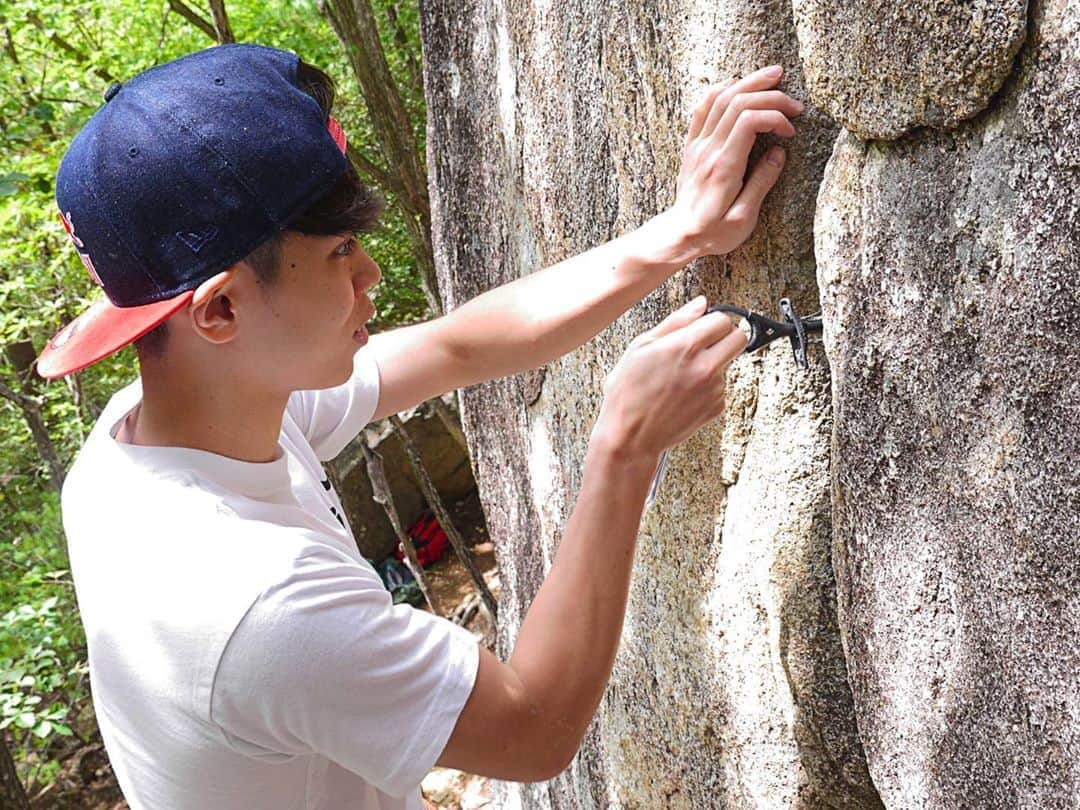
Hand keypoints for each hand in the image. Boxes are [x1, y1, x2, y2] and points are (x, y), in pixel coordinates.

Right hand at [593, 296, 746, 462]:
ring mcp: (714, 389)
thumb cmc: (629, 393)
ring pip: (728, 363)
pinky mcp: (717, 407)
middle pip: (739, 338)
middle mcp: (705, 367)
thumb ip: (676, 321)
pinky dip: (708, 386)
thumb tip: (700, 304)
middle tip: (706, 344)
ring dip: (713, 363)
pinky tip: (684, 392)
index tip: (705, 326)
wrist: (631, 436)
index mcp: (685, 346)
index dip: (713, 320)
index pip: (723, 319)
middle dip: (725, 337)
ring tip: (682, 376)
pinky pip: (721, 387)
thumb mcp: (641, 346)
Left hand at [669, 65, 803, 257]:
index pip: (749, 121)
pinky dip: (721, 90)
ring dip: (748, 83)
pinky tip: (737, 85)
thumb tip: (778, 153)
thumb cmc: (713, 232)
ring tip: (773, 76)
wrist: (680, 234)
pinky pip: (702, 108)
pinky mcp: (692, 146)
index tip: (791, 132)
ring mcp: (697, 145)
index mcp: (724, 167)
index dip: (775, 117)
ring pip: (720, 98)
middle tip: (795, 103)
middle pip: (737, 102)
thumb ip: (761, 184)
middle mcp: (708, 150)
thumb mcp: (743, 219)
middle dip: (771, 95)